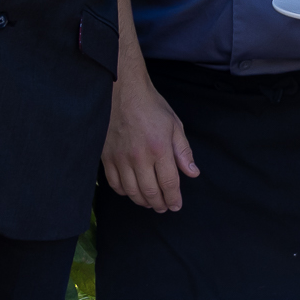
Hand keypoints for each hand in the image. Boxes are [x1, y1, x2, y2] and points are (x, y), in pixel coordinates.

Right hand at [102, 71, 197, 210]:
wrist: (122, 91)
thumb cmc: (150, 106)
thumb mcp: (174, 125)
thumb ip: (183, 151)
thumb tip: (192, 173)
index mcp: (159, 148)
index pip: (169, 183)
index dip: (174, 198)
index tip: (176, 205)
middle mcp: (139, 156)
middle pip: (150, 192)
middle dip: (159, 204)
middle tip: (164, 207)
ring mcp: (120, 158)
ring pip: (132, 191)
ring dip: (142, 201)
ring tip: (150, 202)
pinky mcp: (106, 157)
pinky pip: (114, 183)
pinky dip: (124, 192)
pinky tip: (131, 191)